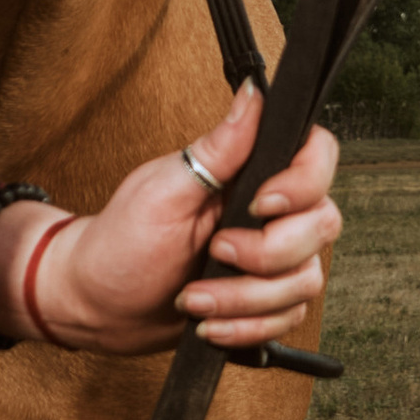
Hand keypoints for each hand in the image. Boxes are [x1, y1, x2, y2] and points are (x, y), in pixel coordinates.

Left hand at [0, 81, 343, 357]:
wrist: (98, 303)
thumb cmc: (121, 240)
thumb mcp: (165, 188)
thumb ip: (219, 147)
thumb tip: (253, 92)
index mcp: (250, 171)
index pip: (318, 156)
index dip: (303, 183)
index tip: (259, 203)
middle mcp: (271, 212)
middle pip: (321, 226)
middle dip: (266, 254)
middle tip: (215, 251)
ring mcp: (273, 260)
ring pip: (305, 281)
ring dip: (246, 300)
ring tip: (194, 299)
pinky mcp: (266, 302)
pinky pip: (288, 319)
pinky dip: (245, 327)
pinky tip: (208, 323)